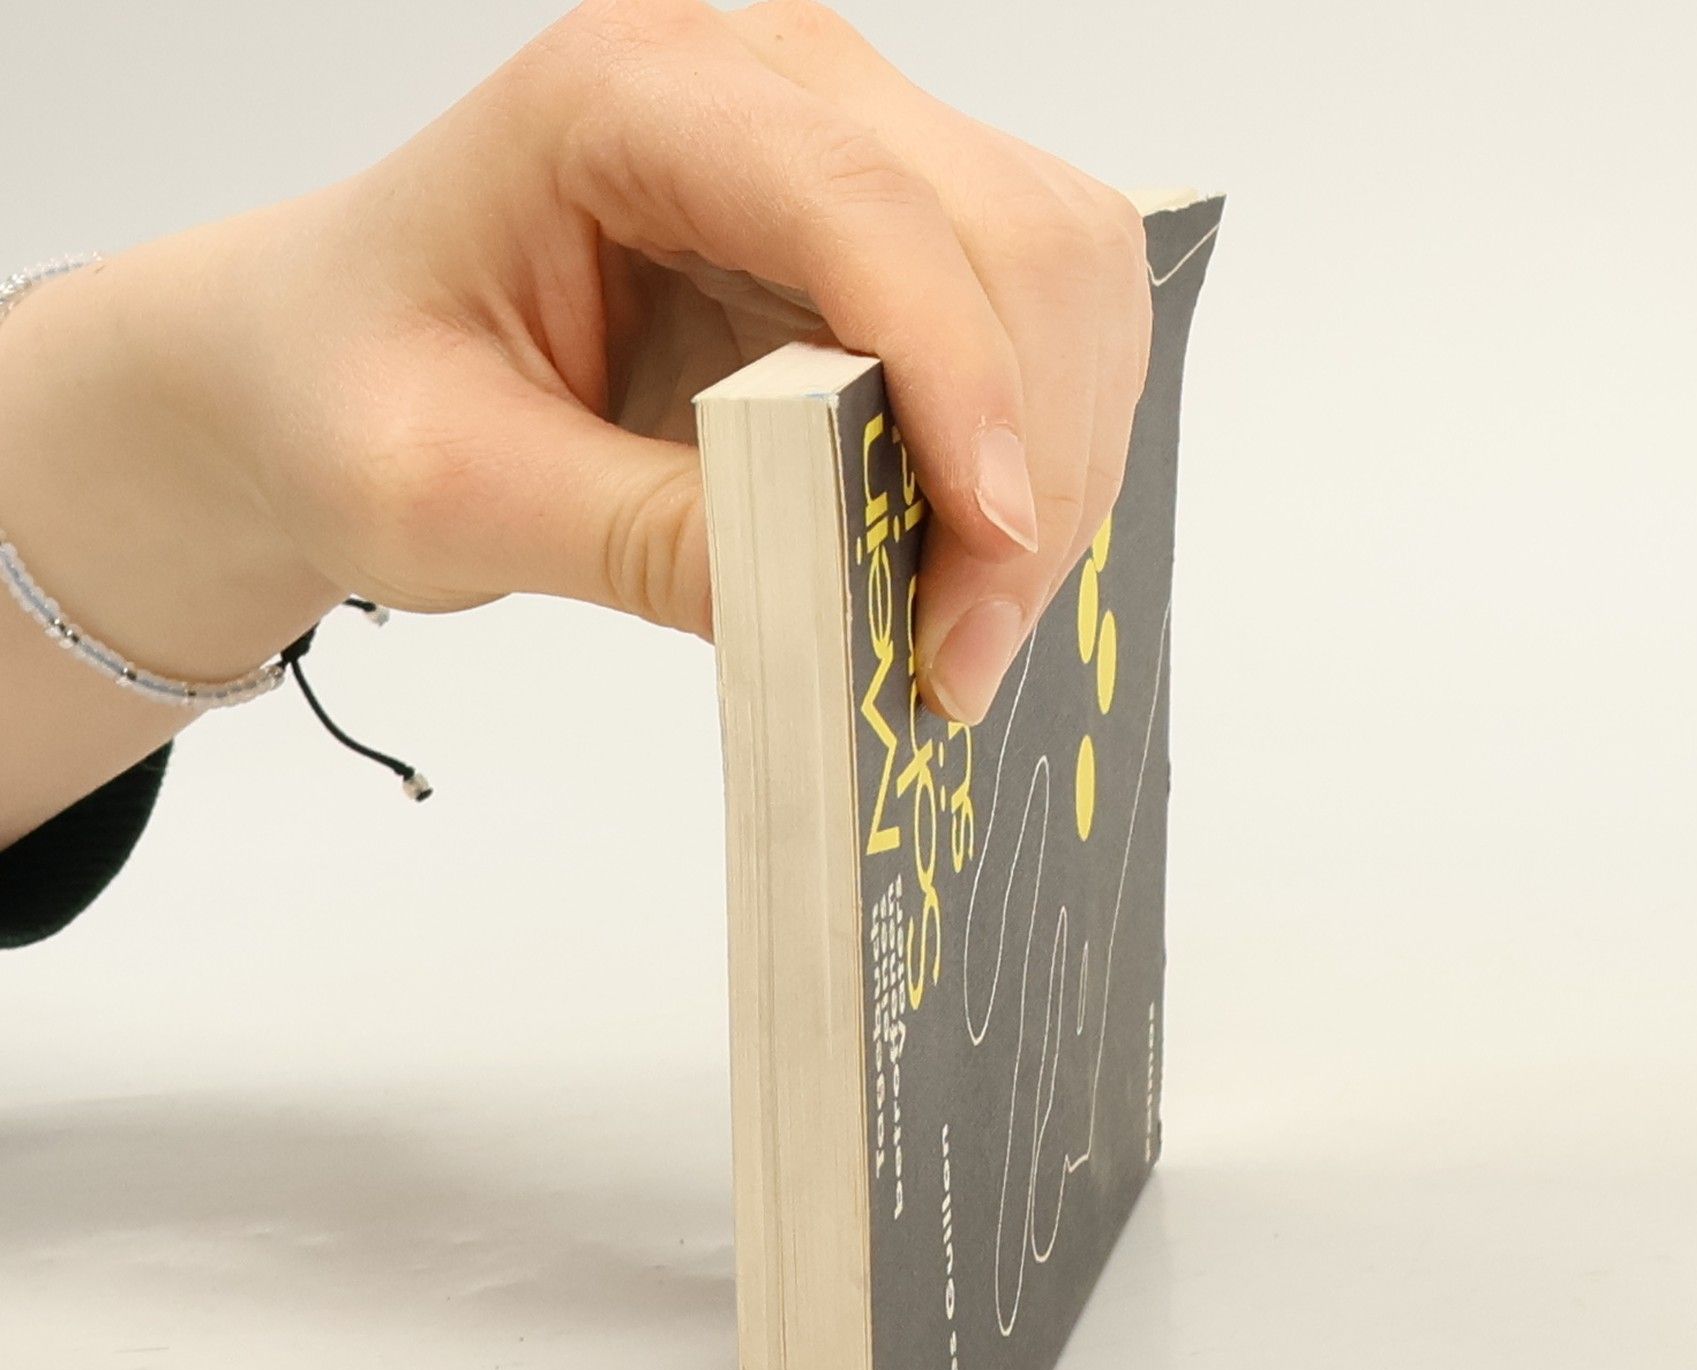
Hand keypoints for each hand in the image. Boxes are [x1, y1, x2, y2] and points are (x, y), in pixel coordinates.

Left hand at [175, 0, 1153, 723]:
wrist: (332, 364)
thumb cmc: (352, 389)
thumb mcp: (447, 489)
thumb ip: (634, 535)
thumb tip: (834, 598)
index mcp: (630, 95)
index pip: (862, 207)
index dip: (959, 380)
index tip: (984, 551)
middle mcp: (765, 86)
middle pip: (1007, 238)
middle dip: (1026, 463)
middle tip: (964, 650)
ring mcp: (843, 150)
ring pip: (1059, 274)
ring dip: (1054, 462)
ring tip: (963, 618)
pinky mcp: (888, 236)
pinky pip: (1039, 320)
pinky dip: (1038, 447)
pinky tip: (971, 548)